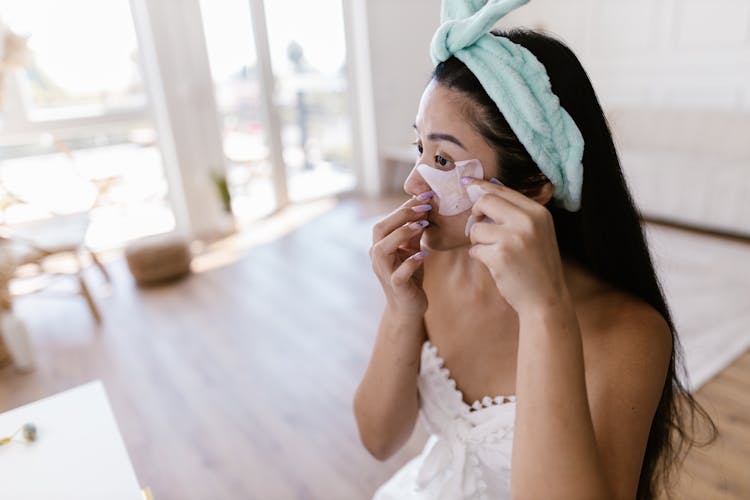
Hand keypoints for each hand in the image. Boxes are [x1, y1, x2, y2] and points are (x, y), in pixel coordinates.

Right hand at [369, 191, 433, 317]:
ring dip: (401, 233)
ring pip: (383, 248)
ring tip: (422, 225)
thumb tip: (424, 206)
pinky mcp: (395, 286)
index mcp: (380, 245)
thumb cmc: (409, 276)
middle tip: (424, 206)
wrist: (408, 308)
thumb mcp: (412, 250)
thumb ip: (414, 232)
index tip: (424, 195)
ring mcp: (384, 272)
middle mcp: (377, 257)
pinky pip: (399, 273)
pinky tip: (423, 255)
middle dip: (401, 215)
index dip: (404, 206)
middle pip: (380, 229)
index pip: (387, 220)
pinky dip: (410, 262)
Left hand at [464, 178, 569, 315]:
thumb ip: (517, 214)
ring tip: (494, 253)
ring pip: (476, 228)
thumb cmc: (536, 266)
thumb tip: (484, 193)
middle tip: (480, 229)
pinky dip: (479, 257)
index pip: (503, 190)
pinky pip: (474, 249)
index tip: (466, 183)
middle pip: (486, 202)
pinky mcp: (500, 255)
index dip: (481, 186)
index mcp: (538, 212)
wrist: (546, 299)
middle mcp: (528, 221)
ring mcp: (514, 237)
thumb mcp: (537, 233)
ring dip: (478, 242)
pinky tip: (495, 265)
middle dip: (476, 215)